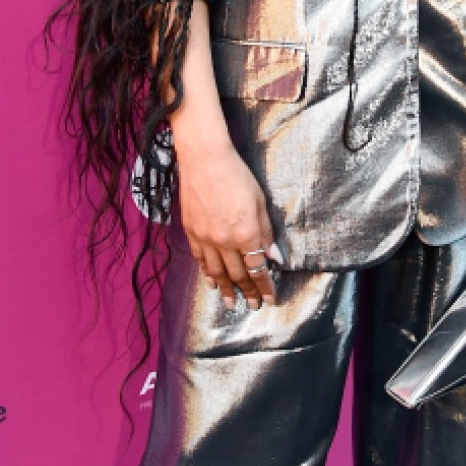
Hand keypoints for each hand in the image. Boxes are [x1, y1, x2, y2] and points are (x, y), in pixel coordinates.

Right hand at [174, 132, 280, 309]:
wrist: (204, 159)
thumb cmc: (237, 176)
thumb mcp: (260, 202)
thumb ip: (266, 233)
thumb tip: (274, 258)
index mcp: (246, 234)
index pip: (257, 269)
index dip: (264, 286)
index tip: (269, 298)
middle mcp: (225, 241)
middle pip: (238, 274)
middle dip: (247, 293)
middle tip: (253, 306)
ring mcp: (205, 238)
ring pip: (217, 272)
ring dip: (225, 290)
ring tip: (230, 303)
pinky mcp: (191, 232)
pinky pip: (200, 260)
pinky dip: (207, 273)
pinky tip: (211, 282)